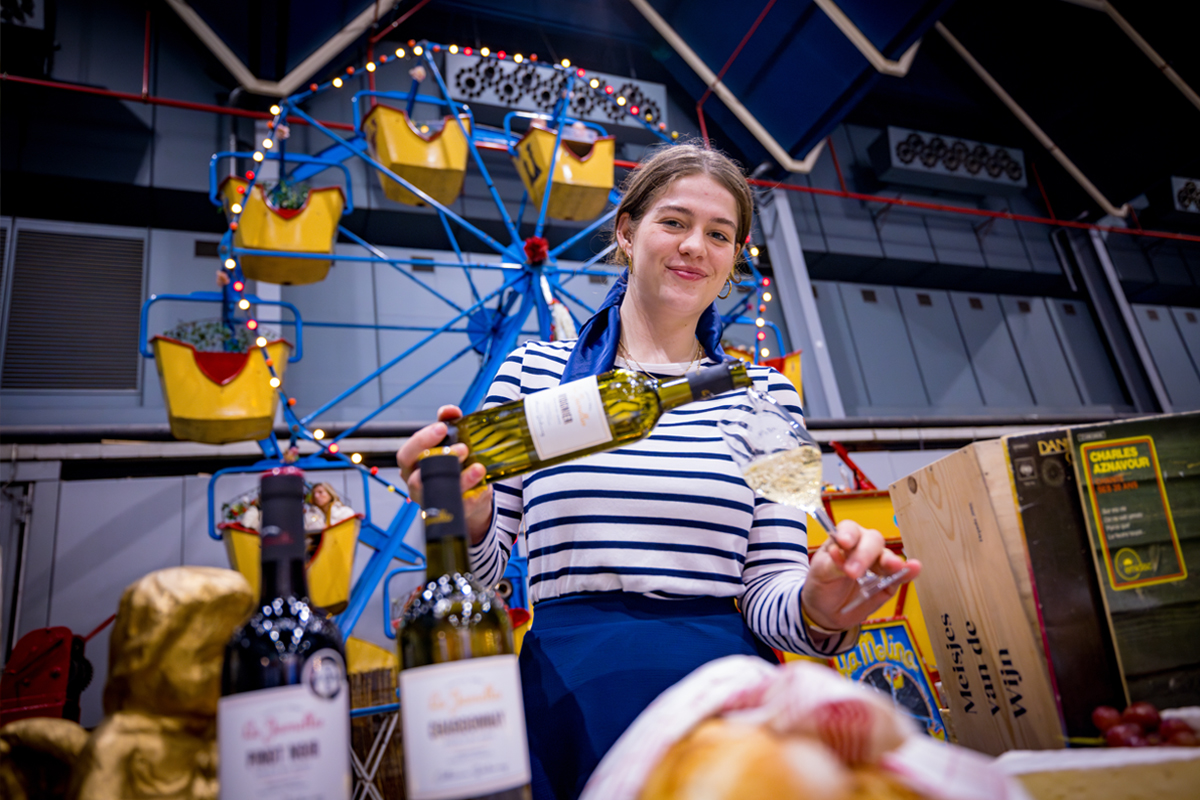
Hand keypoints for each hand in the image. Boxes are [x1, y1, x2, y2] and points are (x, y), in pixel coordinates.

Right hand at [396, 405, 492, 544]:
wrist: (470, 493)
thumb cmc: (453, 463)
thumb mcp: (449, 441)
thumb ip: (448, 423)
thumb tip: (449, 410)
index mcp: (412, 466)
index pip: (406, 454)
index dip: (421, 441)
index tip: (441, 428)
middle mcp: (417, 485)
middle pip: (417, 477)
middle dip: (440, 461)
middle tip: (462, 448)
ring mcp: (433, 502)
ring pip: (439, 494)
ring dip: (461, 480)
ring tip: (478, 468)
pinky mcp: (452, 513)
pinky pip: (461, 507)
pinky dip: (473, 496)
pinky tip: (483, 487)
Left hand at [800, 520, 920, 631]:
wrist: (827, 611)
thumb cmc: (822, 585)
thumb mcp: (820, 573)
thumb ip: (831, 563)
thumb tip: (839, 551)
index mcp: (845, 540)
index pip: (850, 529)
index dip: (849, 534)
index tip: (844, 543)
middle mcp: (863, 547)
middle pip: (872, 541)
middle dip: (865, 554)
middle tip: (853, 573)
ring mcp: (878, 564)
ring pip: (888, 556)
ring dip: (891, 561)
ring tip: (895, 565)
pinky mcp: (888, 582)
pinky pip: (900, 576)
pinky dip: (908, 572)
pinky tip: (914, 568)